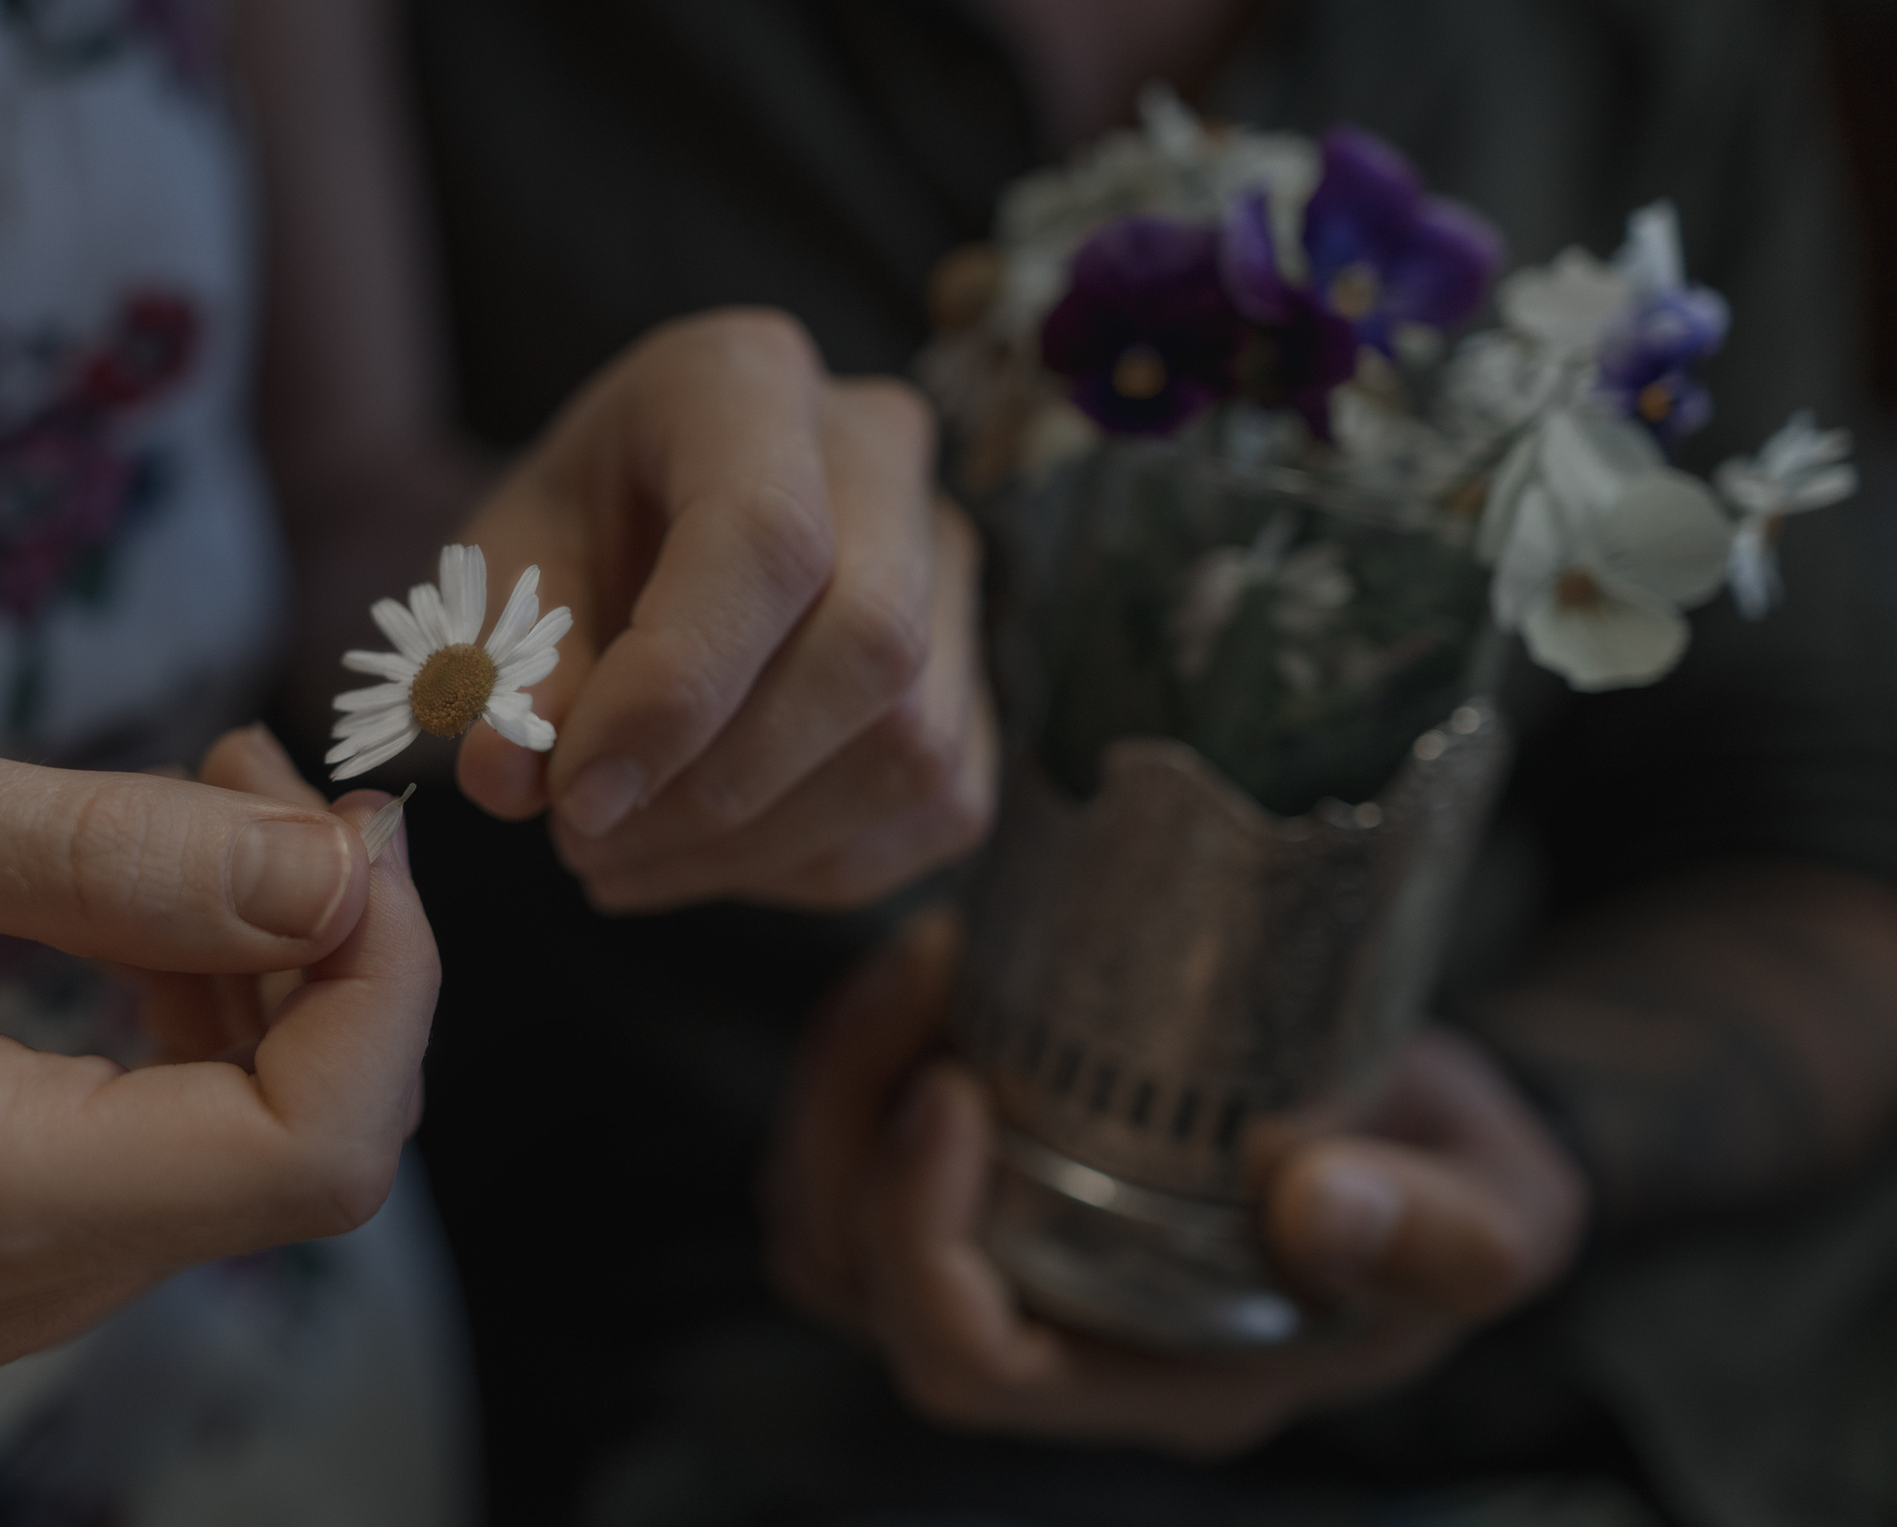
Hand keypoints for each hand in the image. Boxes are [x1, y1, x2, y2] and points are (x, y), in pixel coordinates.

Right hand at [0, 718, 436, 1367]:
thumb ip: (110, 852)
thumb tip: (332, 875)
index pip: (308, 1151)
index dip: (386, 983)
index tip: (353, 822)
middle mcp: (23, 1274)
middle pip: (316, 1144)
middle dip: (345, 946)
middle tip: (264, 766)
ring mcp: (34, 1268)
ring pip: (282, 1127)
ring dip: (289, 953)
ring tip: (211, 789)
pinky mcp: (41, 1226)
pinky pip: (214, 1122)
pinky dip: (231, 990)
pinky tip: (167, 885)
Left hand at [456, 310, 995, 912]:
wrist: (650, 521)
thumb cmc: (577, 531)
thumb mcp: (504, 572)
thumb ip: (504, 665)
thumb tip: (508, 778)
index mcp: (745, 380)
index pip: (767, 533)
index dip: (675, 688)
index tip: (575, 796)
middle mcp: (879, 449)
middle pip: (869, 641)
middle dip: (717, 784)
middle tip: (585, 841)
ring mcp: (950, 558)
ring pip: (913, 743)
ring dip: (753, 846)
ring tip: (621, 859)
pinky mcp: (979, 670)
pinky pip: (935, 802)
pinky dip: (807, 863)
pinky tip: (702, 858)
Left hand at [765, 917, 1588, 1457]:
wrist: (1437, 1129)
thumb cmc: (1456, 1180)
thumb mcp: (1500, 1210)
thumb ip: (1441, 1233)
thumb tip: (1315, 1206)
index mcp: (1159, 1371)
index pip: (970, 1364)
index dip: (917, 1238)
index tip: (954, 1085)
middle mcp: (1059, 1330)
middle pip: (854, 1281)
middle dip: (838, 1127)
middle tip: (919, 976)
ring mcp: (1009, 1249)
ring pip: (824, 1209)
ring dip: (835, 1075)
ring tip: (923, 954)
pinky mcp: (987, 1165)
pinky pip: (851, 1136)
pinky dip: (858, 1048)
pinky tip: (935, 954)